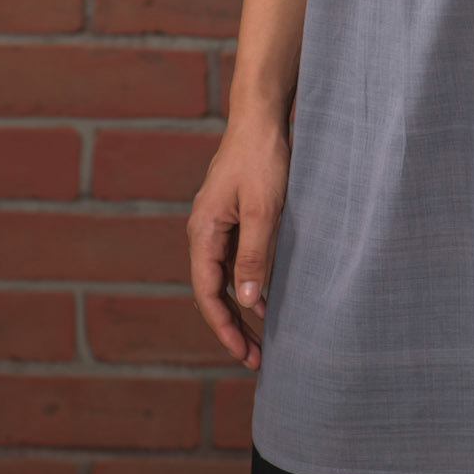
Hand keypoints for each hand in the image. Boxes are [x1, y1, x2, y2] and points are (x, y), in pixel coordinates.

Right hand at [187, 113, 291, 369]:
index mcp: (203, 232)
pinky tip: (270, 296)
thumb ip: (254, 256)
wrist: (261, 115)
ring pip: (226, 276)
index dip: (225, 328)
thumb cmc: (262, 158)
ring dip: (243, 306)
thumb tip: (248, 303)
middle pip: (214, 290)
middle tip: (256, 358)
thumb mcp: (263, 210)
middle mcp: (205, 230)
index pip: (208, 293)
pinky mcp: (234, 214)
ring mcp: (218, 222)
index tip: (244, 354)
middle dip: (233, 326)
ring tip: (264, 337)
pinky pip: (237, 258)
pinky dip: (251, 282)